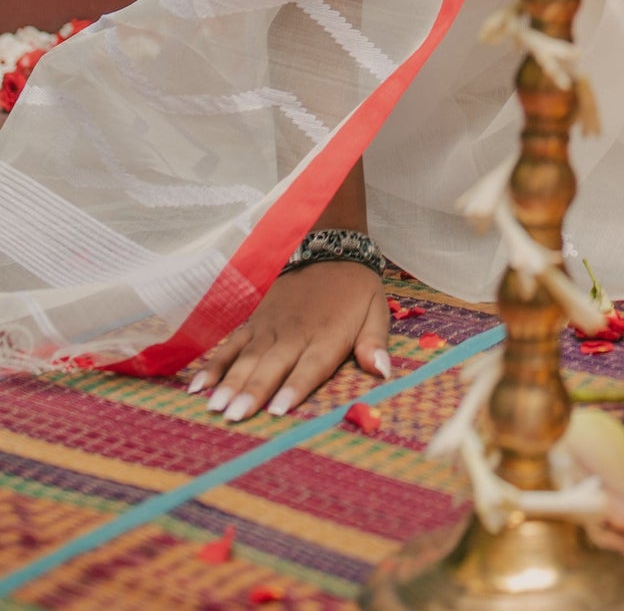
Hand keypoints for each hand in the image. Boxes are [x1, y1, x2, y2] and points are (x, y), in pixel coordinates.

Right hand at [186, 262, 390, 420]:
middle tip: (235, 416)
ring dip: (230, 382)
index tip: (278, 409)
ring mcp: (270, 326)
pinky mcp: (254, 321)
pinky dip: (214, 364)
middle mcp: (295, 332)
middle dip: (253, 391)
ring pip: (247, 357)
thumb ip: (375, 342)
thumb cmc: (355, 290)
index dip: (295, 387)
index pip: (310, 365)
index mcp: (327, 334)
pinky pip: (231, 344)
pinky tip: (197, 387)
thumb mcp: (376, 310)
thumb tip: (383, 371)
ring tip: (214, 407)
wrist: (330, 249)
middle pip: (272, 365)